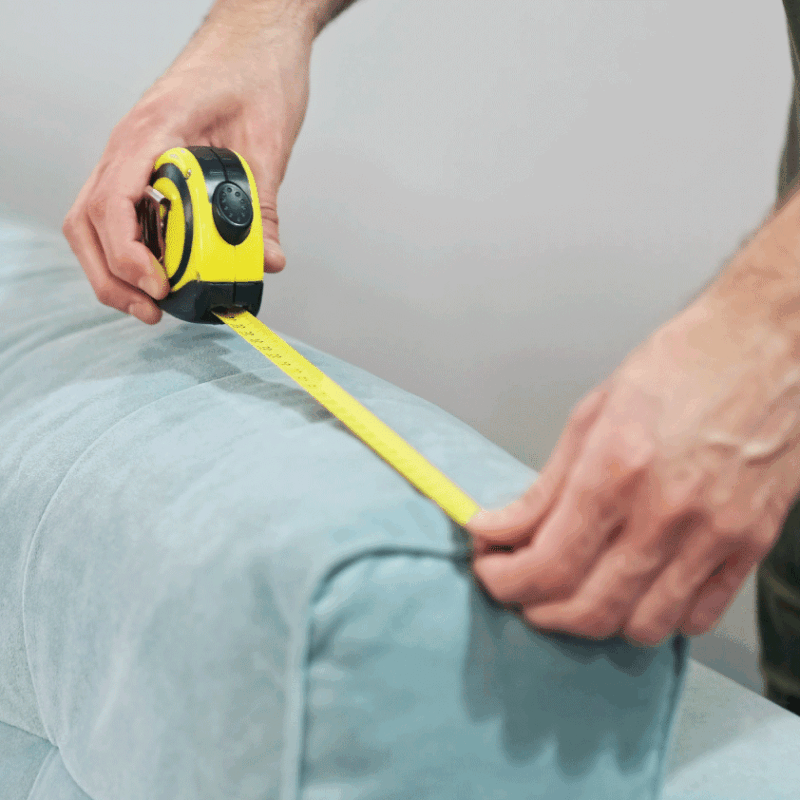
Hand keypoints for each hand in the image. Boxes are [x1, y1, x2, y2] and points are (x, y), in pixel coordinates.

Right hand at [62, 10, 312, 323]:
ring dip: (114, 269)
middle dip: (113, 276)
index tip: (161, 286)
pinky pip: (117, 213)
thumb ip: (263, 205)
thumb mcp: (268, 142)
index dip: (129, 254)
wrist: (256, 38)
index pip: (113, 201)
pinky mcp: (144, 165)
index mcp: (153, 131)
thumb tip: (266, 261)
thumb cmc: (258, 73)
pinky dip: (129, 249)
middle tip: (153, 311)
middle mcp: (129, 144)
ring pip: (93, 221)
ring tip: (153, 303)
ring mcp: (131, 154)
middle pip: (88, 221)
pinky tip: (159, 272)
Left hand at [467, 296, 799, 645]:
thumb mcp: (593, 414)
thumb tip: (502, 528)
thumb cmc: (679, 367)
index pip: (547, 564)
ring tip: (573, 591)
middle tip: (520, 587)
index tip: (490, 568)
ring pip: (642, 627)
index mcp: (616, 469)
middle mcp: (666, 512)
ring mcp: (714, 534)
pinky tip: (636, 589)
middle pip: (588, 610)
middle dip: (537, 609)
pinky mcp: (751, 544)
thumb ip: (546, 485)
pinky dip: (657, 618)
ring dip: (595, 622)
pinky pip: (699, 617)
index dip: (505, 580)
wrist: (765, 346)